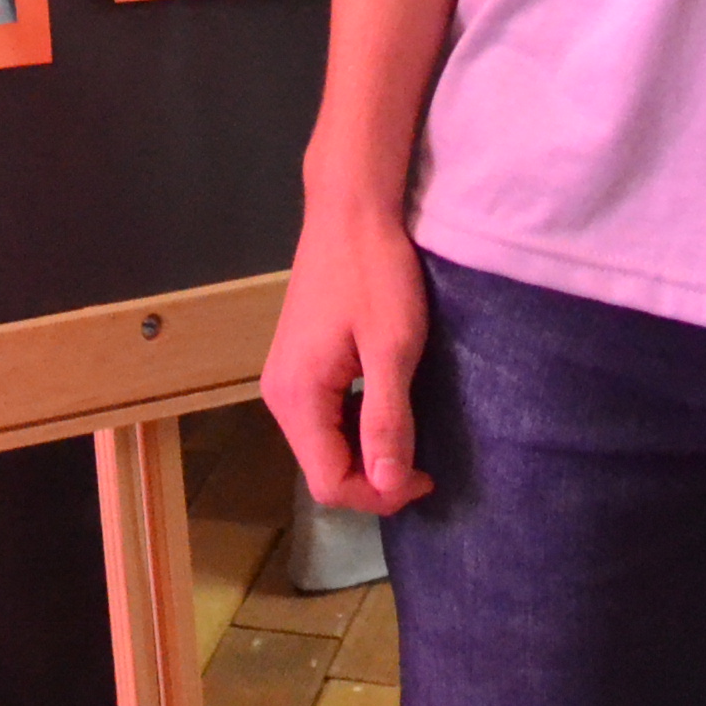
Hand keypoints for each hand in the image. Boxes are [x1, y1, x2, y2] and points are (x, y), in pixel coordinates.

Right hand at [259, 191, 433, 515]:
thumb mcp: (392, 348)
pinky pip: (324, 418)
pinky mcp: (298, 364)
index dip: (379, 495)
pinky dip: (355, 428)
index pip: (329, 483)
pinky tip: (386, 410)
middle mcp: (280, 396)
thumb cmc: (375, 273)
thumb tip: (389, 487)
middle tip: (423, 462)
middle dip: (373, 479)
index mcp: (297, 397)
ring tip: (410, 437)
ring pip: (323, 446)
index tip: (425, 477)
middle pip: (322, 469)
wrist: (350, 210)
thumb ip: (386, 421)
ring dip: (366, 454)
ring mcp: (285, 378)